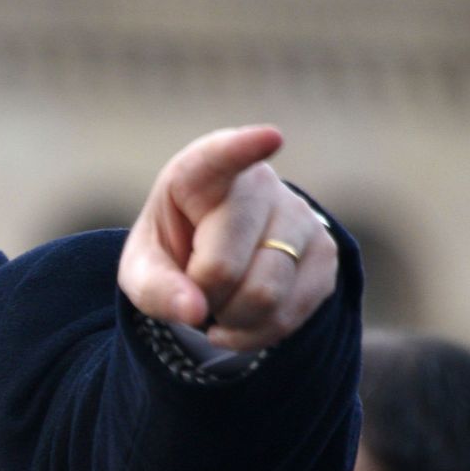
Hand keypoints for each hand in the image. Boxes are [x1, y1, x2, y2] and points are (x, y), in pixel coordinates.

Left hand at [119, 125, 338, 352]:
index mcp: (201, 172)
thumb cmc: (173, 252)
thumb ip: (155, 288)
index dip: (244, 148)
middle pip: (224, 267)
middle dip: (201, 297)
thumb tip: (195, 311)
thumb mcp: (143, 268)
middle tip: (195, 287)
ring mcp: (300, 215)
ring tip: (220, 300)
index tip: (269, 138)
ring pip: (264, 295)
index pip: (222, 156)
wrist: (216, 259)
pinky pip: (291, 314)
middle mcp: (258, 185)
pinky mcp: (326, 252)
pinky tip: (241, 318)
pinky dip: (256, 333)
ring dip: (230, 318)